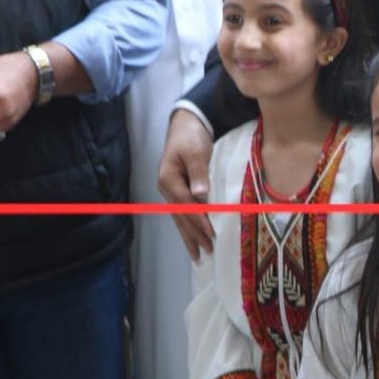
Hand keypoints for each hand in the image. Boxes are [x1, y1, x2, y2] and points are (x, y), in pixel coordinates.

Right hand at [158, 109, 214, 260]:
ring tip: (198, 255)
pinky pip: (182, 213)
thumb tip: (200, 195)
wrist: (187, 123)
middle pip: (181, 216)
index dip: (199, 220)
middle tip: (207, 251)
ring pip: (180, 218)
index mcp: (169, 178)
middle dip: (194, 235)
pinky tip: (192, 238)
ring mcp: (170, 190)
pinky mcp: (177, 190)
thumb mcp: (196, 151)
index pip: (186, 205)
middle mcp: (167, 187)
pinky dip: (187, 227)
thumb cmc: (191, 136)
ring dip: (189, 236)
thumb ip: (198, 173)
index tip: (211, 234)